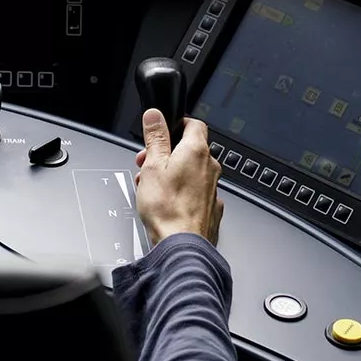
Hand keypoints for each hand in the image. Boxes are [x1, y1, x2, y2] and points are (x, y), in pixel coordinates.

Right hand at [132, 108, 223, 245]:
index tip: (161, 132)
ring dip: (172, 173)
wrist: (182, 244)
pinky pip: (196, 191)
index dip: (176, 124)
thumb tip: (155, 116)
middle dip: (167, 153)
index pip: (194, 124)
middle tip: (147, 163)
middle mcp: (210, 167)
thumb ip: (156, 137)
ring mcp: (213, 188)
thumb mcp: (152, 165)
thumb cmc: (168, 208)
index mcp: (196, 151)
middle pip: (189, 149)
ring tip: (152, 186)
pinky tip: (166, 202)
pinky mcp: (211, 207)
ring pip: (191, 171)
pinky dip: (182, 191)